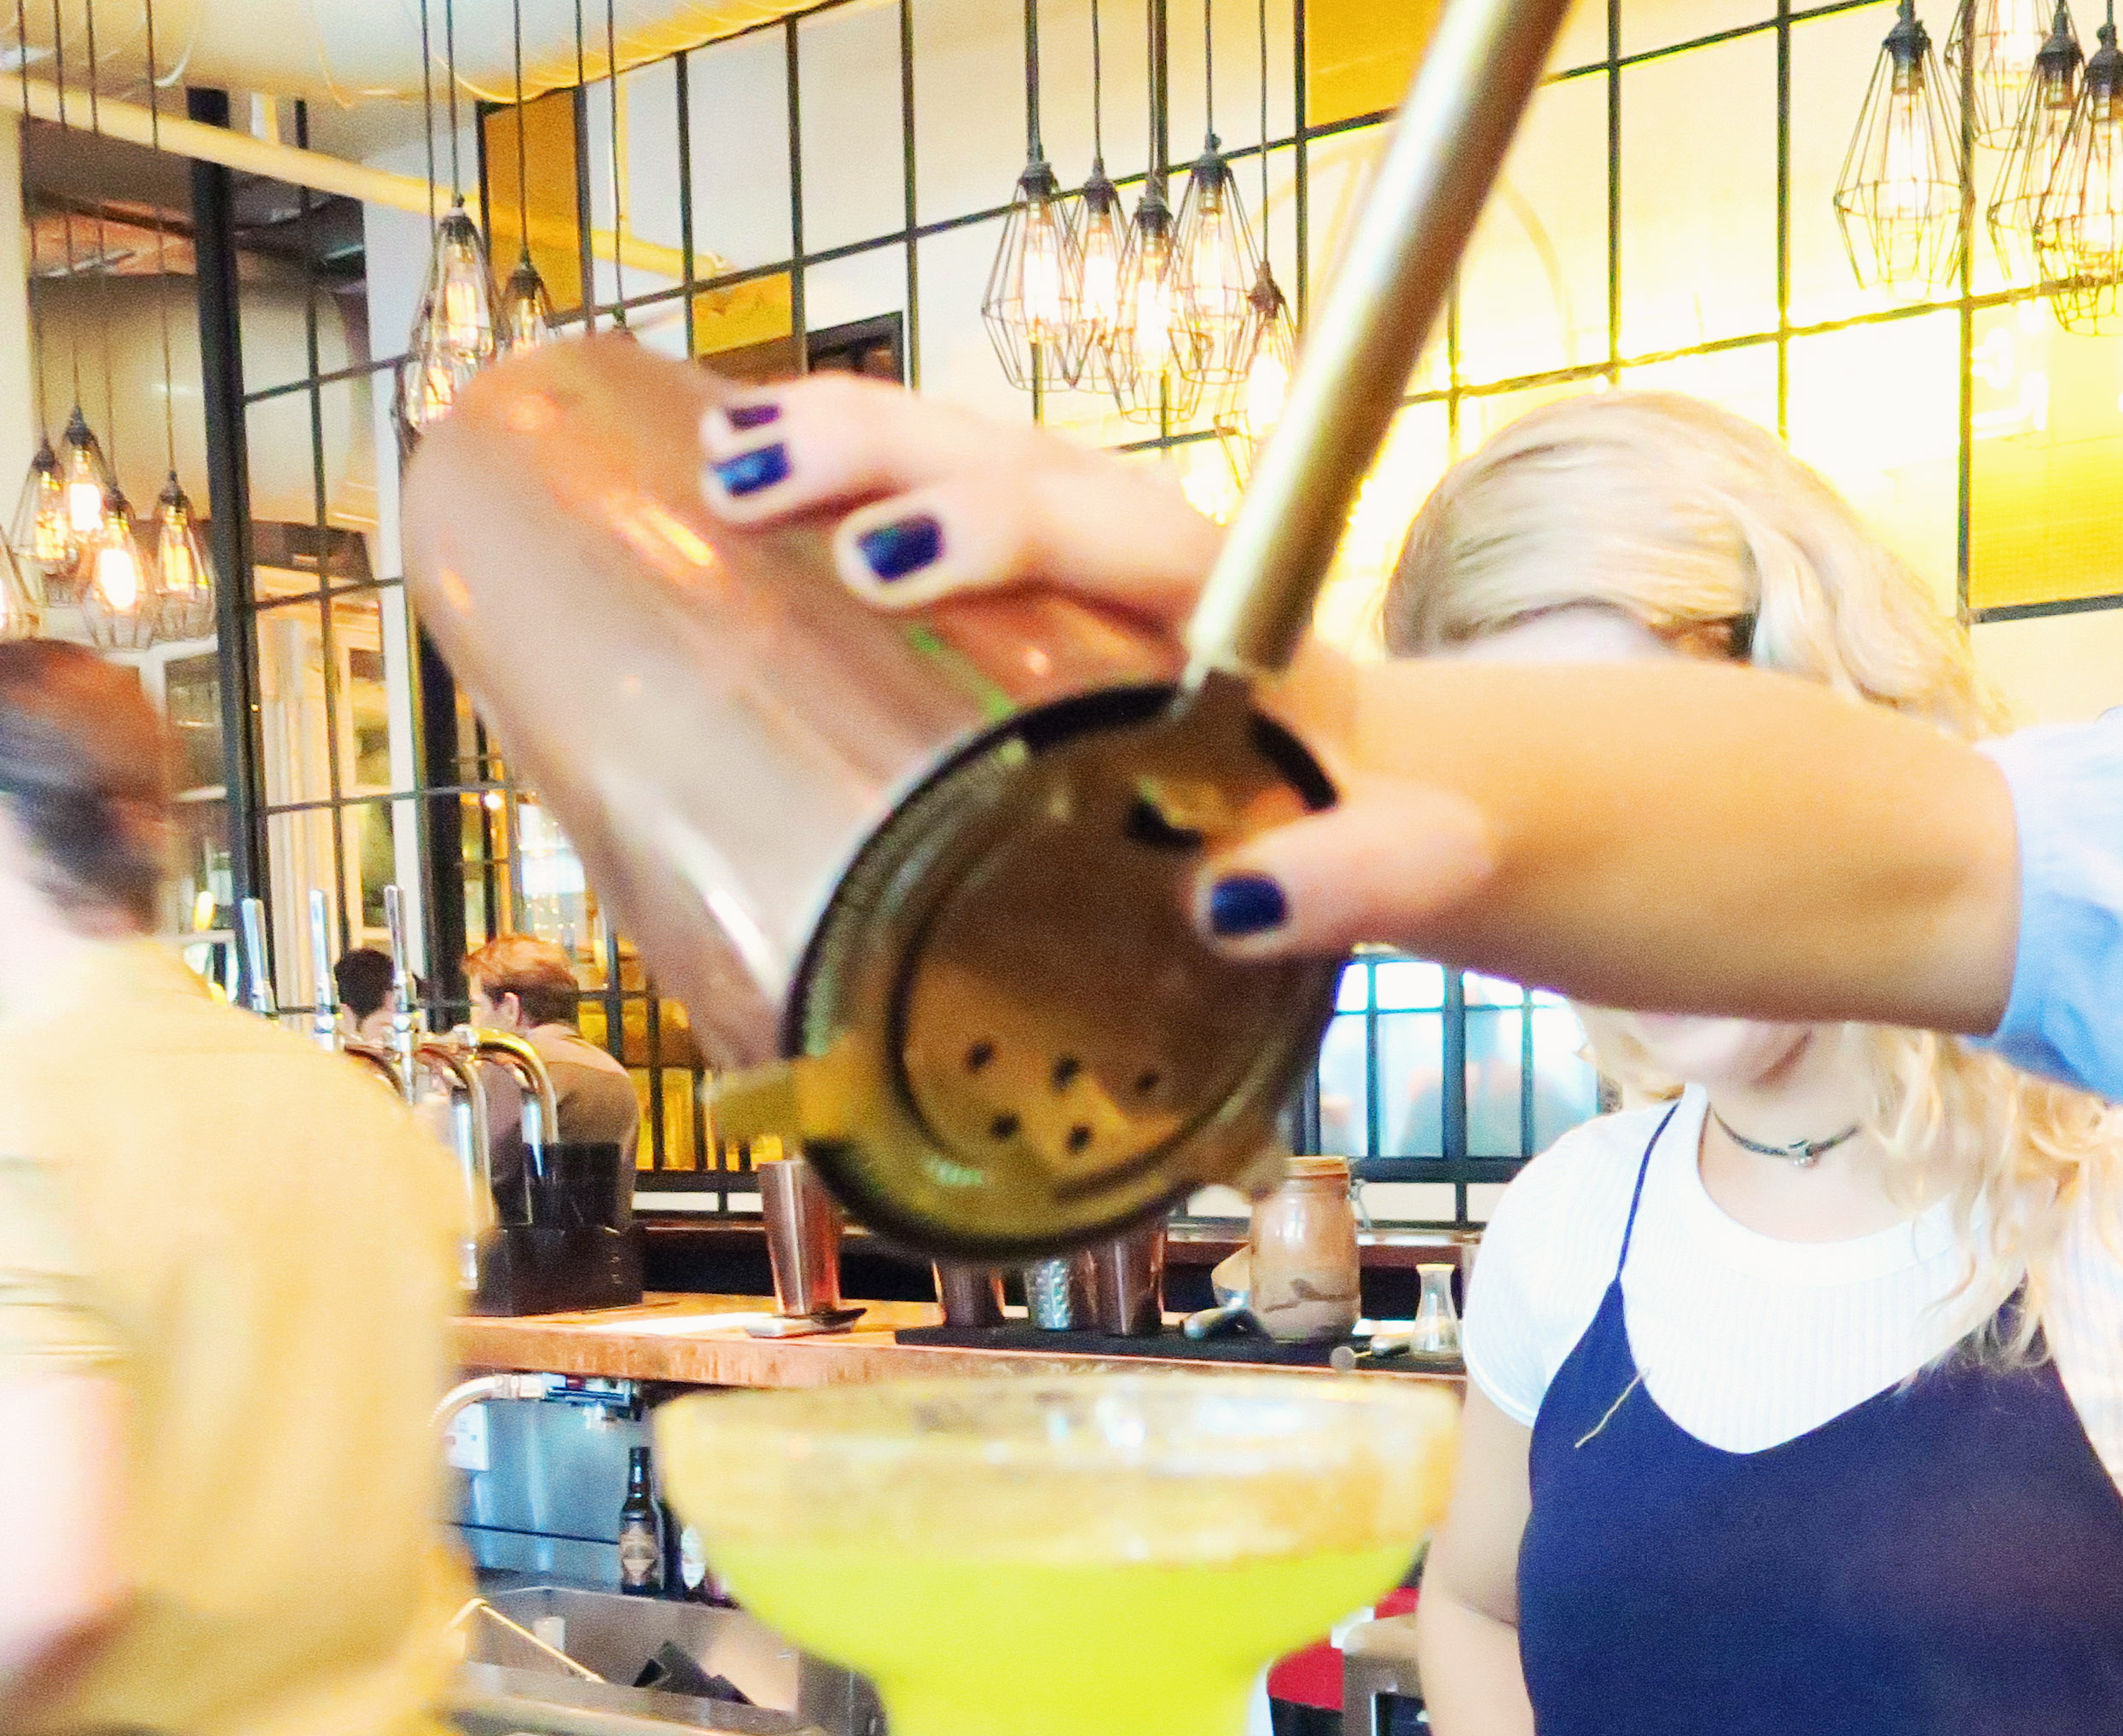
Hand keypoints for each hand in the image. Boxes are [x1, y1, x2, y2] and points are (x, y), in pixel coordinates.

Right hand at [690, 375, 1507, 965]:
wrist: (1397, 784)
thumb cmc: (1381, 822)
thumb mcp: (1409, 859)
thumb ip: (1357, 879)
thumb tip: (1238, 906)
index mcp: (1235, 605)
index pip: (1118, 534)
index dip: (999, 532)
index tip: (889, 563)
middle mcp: (1151, 547)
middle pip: (1015, 461)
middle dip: (881, 457)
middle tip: (751, 489)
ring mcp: (1085, 548)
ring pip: (964, 450)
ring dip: (840, 441)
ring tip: (713, 460)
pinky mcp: (1034, 576)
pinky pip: (934, 489)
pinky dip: (840, 470)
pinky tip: (729, 467)